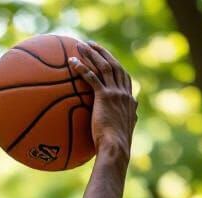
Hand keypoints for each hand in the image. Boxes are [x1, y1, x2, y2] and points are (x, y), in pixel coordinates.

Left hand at [70, 41, 136, 159]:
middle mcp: (124, 94)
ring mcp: (116, 94)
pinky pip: (92, 78)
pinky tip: (72, 62)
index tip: (106, 58)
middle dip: (102, 52)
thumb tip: (120, 127)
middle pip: (114, 65)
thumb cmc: (115, 148)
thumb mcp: (121, 134)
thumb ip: (121, 125)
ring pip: (104, 67)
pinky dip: (82, 68)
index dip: (115, 65)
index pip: (124, 77)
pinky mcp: (105, 97)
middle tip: (91, 44)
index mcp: (129, 101)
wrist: (116, 149)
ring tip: (80, 45)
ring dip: (92, 54)